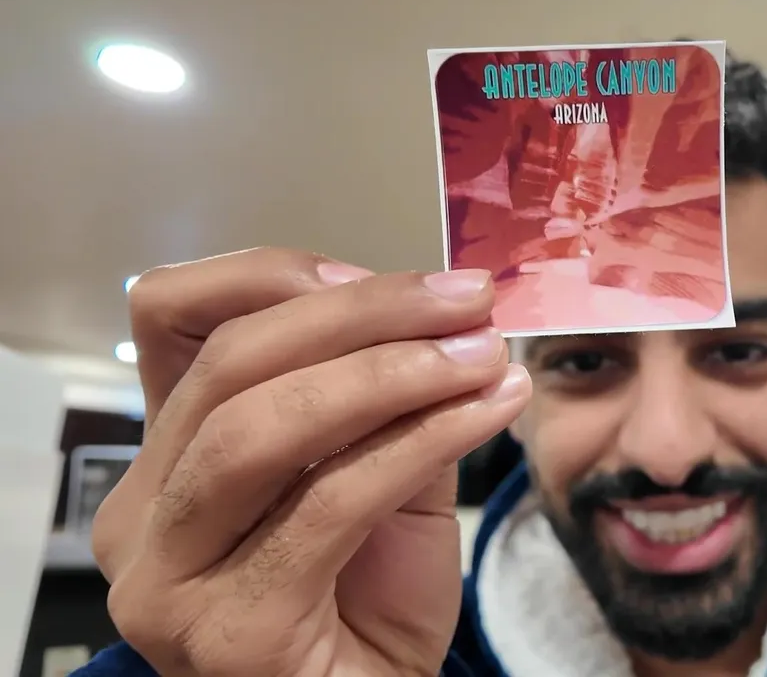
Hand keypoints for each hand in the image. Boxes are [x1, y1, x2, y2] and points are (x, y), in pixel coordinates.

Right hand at [92, 248, 529, 675]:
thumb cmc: (370, 601)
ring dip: (390, 372)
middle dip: (361, 314)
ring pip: (260, 428)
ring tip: (484, 353)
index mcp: (168, 455)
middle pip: (229, 365)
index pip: (171, 318)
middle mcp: (142, 513)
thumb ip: (384, 397)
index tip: (377, 270)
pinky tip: (489, 409)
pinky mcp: (227, 631)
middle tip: (466, 299)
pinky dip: (421, 440)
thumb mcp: (378, 472)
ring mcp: (169, 578)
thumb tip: (441, 309)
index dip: (269, 275)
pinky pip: (329, 503)